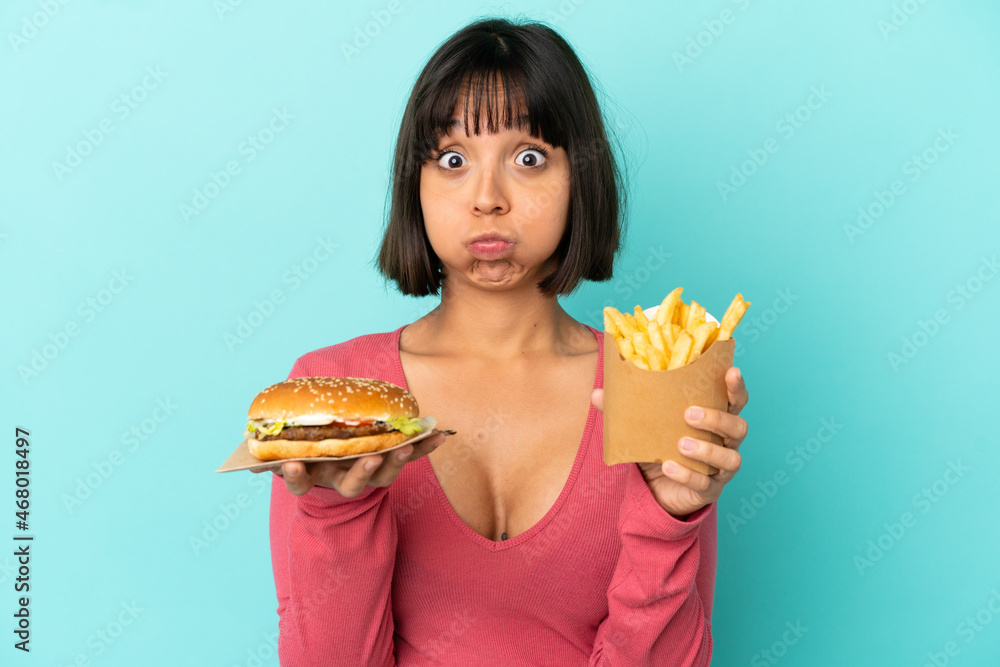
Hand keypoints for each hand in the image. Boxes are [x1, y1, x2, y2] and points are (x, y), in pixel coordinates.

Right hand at [250, 431, 446, 496]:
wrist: (337, 480)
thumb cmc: (309, 462)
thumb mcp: (290, 461)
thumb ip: (272, 458)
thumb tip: (245, 454)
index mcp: (314, 478)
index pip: (302, 482)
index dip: (298, 476)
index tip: (294, 467)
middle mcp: (342, 481)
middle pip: (353, 483)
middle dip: (362, 472)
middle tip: (370, 460)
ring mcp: (368, 476)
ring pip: (384, 477)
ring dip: (397, 461)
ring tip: (408, 445)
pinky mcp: (390, 466)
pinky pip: (409, 458)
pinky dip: (426, 446)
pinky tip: (441, 435)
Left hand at [591, 367, 748, 517]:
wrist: (656, 488)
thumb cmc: (659, 446)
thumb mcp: (643, 426)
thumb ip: (624, 410)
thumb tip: (598, 394)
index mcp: (715, 418)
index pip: (735, 399)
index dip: (737, 386)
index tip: (731, 371)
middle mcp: (725, 442)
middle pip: (738, 427)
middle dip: (718, 418)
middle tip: (689, 413)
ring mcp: (721, 469)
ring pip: (730, 458)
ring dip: (707, 450)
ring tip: (681, 444)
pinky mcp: (710, 491)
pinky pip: (706, 484)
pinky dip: (688, 475)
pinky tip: (670, 466)